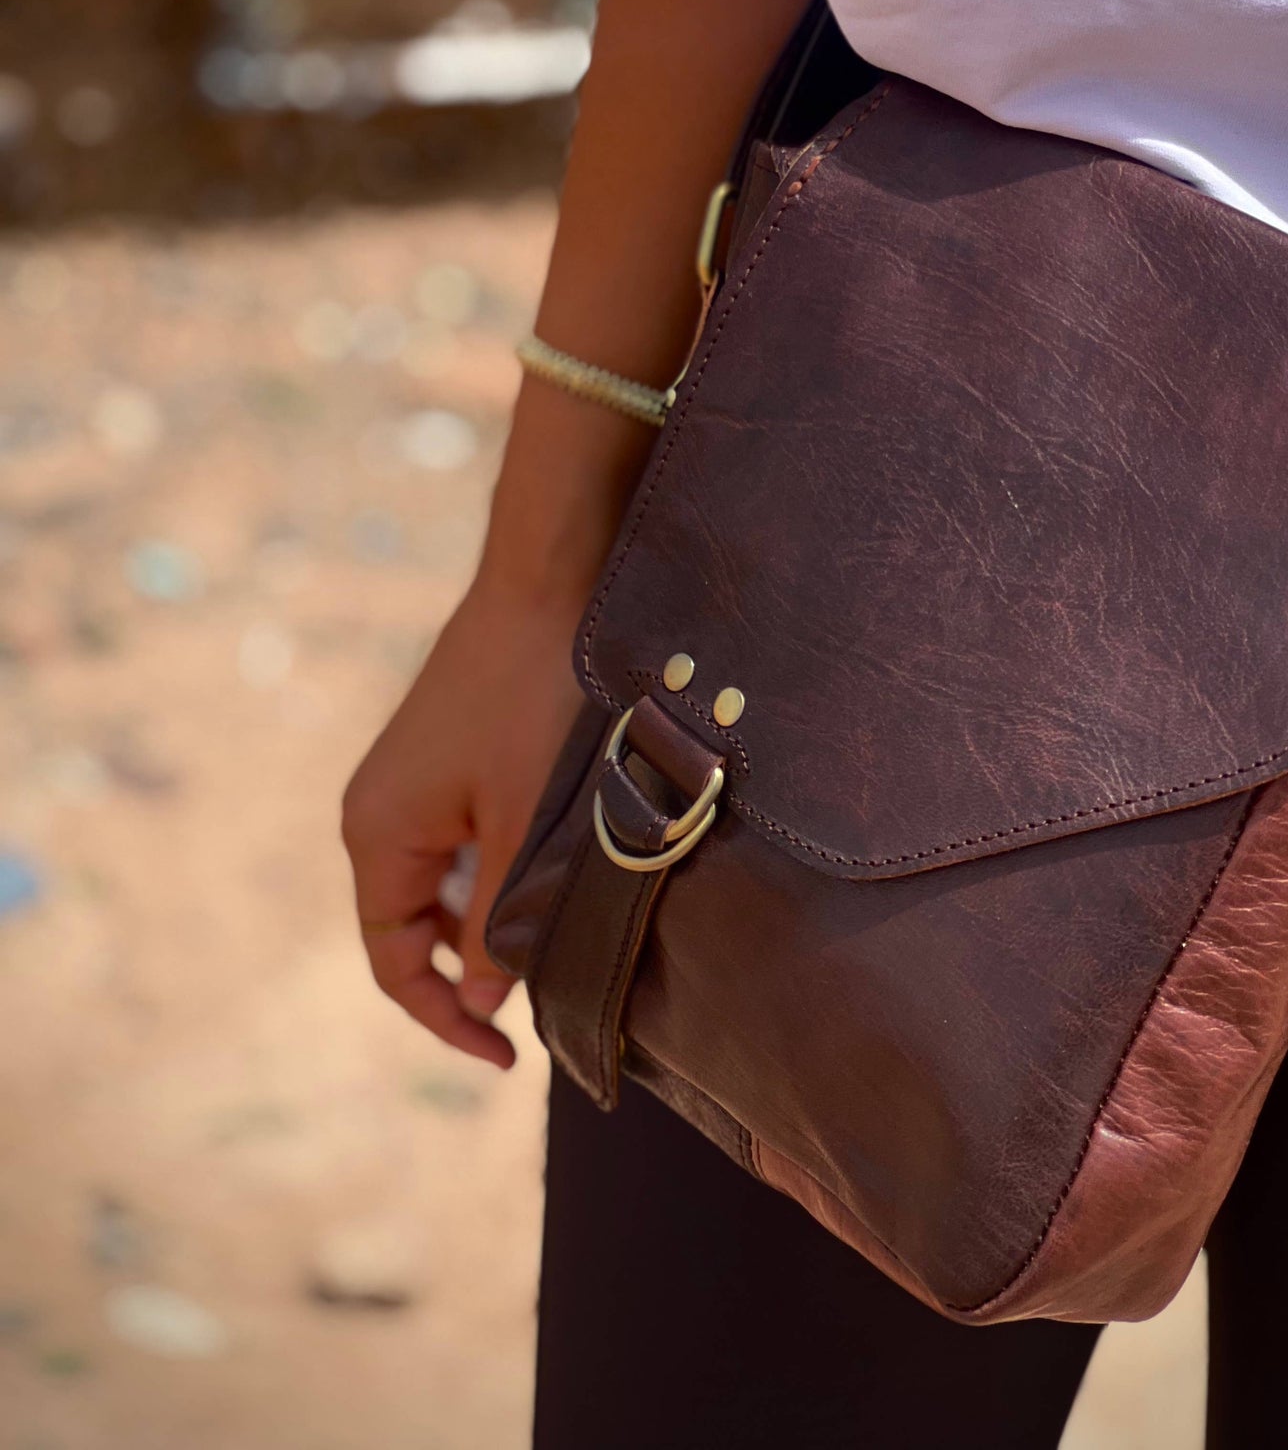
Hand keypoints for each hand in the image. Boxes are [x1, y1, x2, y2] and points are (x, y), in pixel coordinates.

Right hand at [341, 571, 584, 1067]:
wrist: (544, 584)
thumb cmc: (535, 700)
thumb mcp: (526, 825)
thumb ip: (500, 919)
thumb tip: (486, 997)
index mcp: (377, 836)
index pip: (394, 964)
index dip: (446, 1019)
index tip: (509, 1055)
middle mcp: (375, 813)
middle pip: (414, 928)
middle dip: (475, 967)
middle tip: (549, 986)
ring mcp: (407, 781)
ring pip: (443, 885)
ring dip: (492, 915)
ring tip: (560, 924)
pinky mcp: (442, 757)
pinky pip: (459, 839)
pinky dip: (498, 868)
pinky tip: (553, 864)